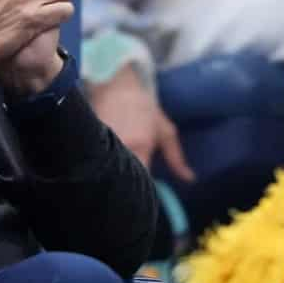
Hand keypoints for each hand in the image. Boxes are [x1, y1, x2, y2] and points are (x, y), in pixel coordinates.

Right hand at [86, 65, 194, 180]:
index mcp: (141, 145)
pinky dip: (105, 167)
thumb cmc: (144, 108)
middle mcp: (122, 146)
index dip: (145, 191)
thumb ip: (177, 158)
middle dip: (130, 187)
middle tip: (135, 190)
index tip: (148, 196)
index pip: (143, 180)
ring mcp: (104, 145)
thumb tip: (190, 179)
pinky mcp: (93, 143)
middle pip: (125, 179)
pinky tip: (108, 165)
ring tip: (121, 176)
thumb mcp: (165, 131)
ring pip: (111, 172)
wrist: (117, 87)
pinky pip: (100, 163)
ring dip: (118, 176)